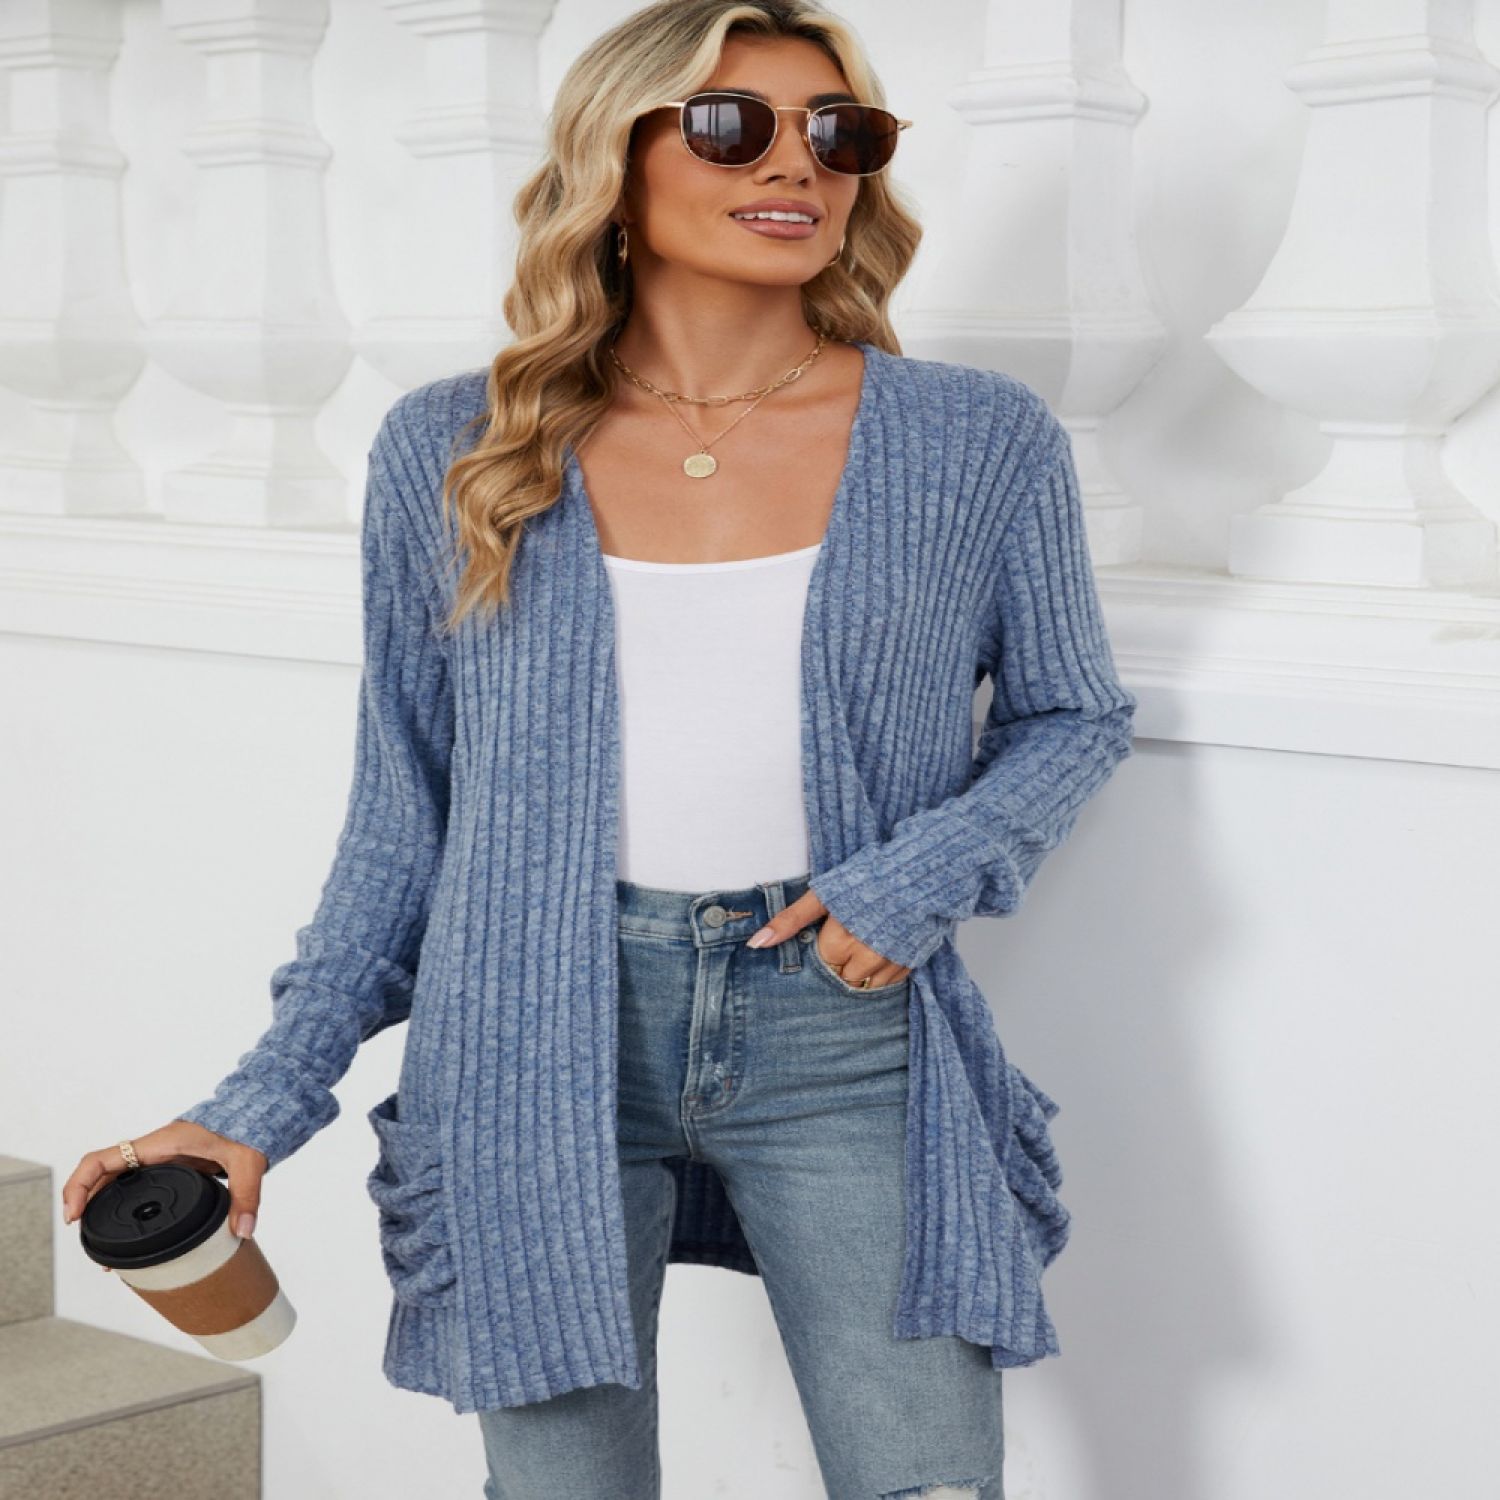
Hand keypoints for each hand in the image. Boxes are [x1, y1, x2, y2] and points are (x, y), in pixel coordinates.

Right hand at [61, 1120, 267, 1242]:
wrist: (256, 1113)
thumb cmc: (247, 1128)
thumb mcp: (248, 1160)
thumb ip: (246, 1195)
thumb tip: (242, 1231)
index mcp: (160, 1144)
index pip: (102, 1159)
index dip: (80, 1186)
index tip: (74, 1216)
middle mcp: (153, 1151)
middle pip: (102, 1176)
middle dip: (86, 1206)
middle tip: (88, 1244)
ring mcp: (159, 1160)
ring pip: (115, 1182)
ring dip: (101, 1208)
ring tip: (102, 1247)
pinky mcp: (169, 1169)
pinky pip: (134, 1185)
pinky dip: (121, 1205)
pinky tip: (124, 1231)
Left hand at [745, 887, 911, 989]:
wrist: (923, 870)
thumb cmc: (871, 876)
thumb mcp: (824, 893)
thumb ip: (790, 919)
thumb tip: (757, 943)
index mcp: (841, 941)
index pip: (821, 965)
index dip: (823, 950)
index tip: (830, 936)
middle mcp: (866, 958)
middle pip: (842, 979)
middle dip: (840, 964)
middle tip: (846, 940)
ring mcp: (891, 963)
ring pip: (865, 985)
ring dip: (860, 972)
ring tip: (862, 945)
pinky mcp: (912, 961)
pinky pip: (890, 983)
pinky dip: (882, 973)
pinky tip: (881, 951)